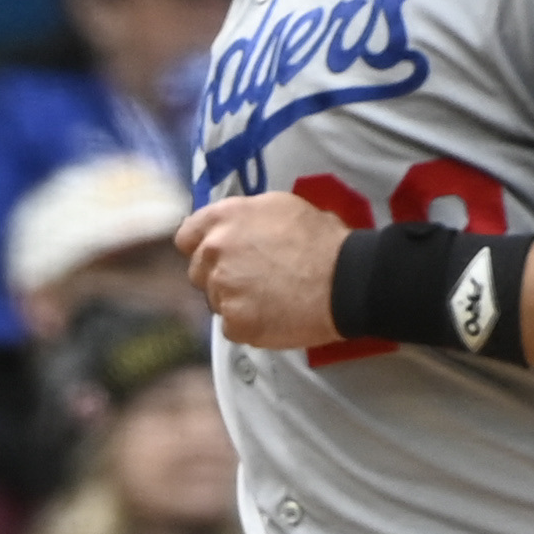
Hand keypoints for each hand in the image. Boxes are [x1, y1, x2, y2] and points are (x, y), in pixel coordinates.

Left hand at [179, 191, 354, 352]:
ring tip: (271, 298)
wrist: (345, 280)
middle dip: (220, 276)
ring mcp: (222, 289)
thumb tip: (238, 227)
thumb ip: (246, 218)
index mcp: (224, 218)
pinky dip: (249, 325)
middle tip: (254, 280)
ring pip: (216, 301)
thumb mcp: (281, 207)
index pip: (187, 236)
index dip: (202, 247)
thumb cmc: (322, 241)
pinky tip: (275, 315)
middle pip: (199, 272)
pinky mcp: (235, 322)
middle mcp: (215, 251)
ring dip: (236, 302)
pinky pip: (232, 327)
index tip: (218, 256)